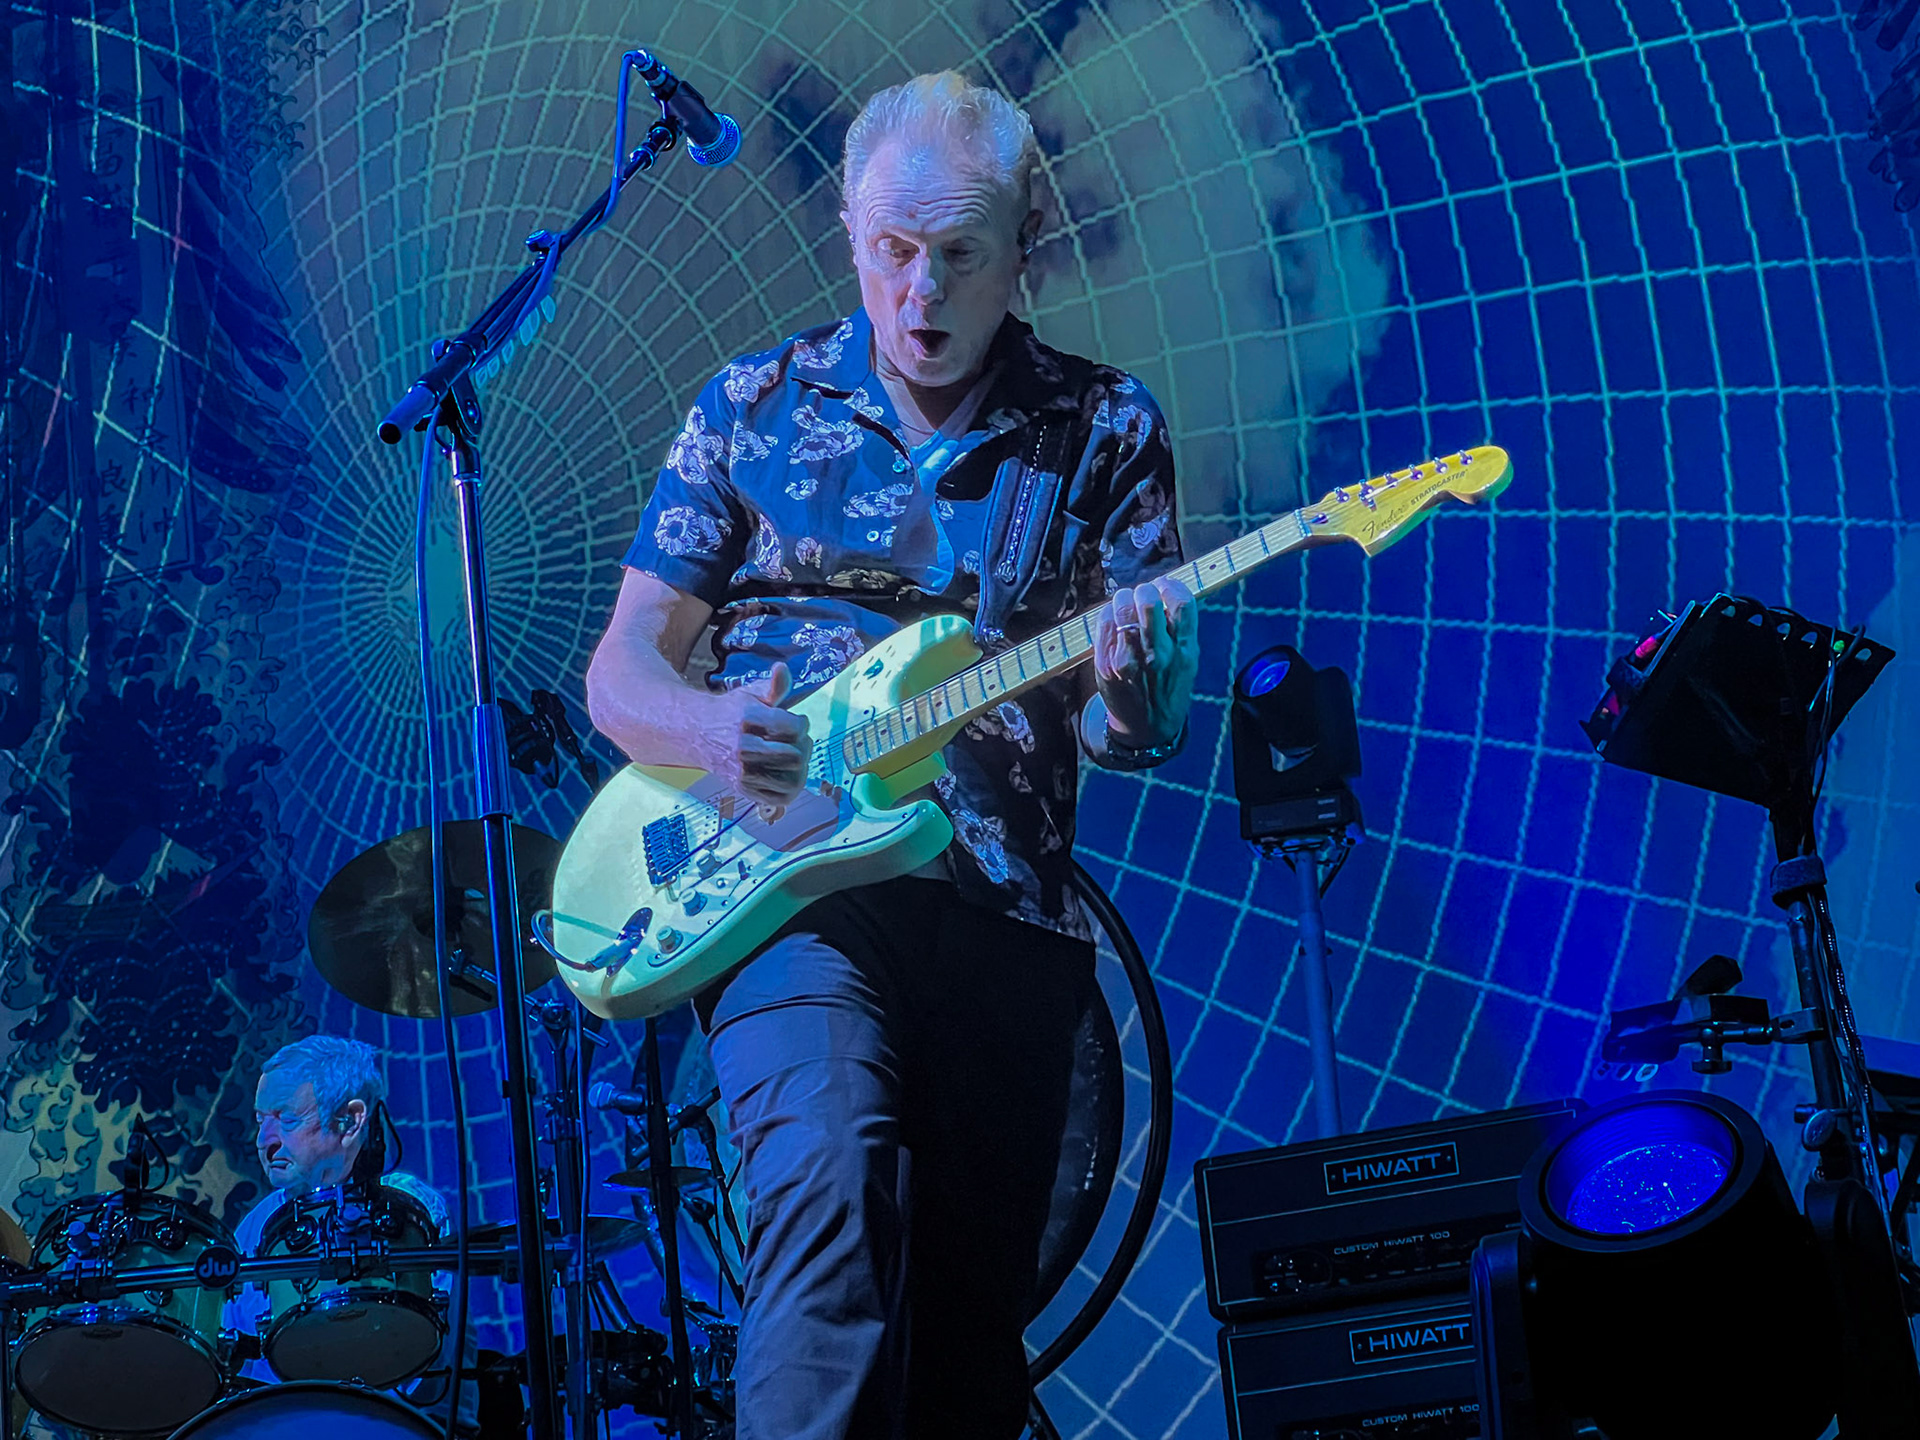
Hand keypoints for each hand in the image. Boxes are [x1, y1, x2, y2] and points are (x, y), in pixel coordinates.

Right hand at [698, 662, 810, 808]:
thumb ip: (773, 685)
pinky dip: (792, 787)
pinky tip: (788, 773)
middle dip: (803, 745)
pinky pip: (780, 797)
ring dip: (800, 767)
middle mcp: (743, 748)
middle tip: (796, 740)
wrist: (697, 734)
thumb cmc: (730, 713)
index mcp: (747, 720)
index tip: (796, 722)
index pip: (793, 728)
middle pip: (794, 755)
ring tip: (794, 755)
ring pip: (791, 779)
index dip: (802, 724)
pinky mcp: (743, 788)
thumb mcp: (751, 694)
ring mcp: (742, 771)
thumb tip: (782, 669)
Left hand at [1093, 575, 1198, 746]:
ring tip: (1126, 603)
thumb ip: (1181, 628)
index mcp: (1184, 650)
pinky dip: (1107, 613)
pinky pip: (1104, 623)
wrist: (1148, 727)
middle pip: (1148, 602)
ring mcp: (1130, 659)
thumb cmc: (1168, 687)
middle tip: (1142, 595)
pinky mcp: (1105, 664)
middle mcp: (1158, 654)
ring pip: (1122, 609)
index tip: (1164, 586)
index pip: (1182, 602)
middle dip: (1144, 590)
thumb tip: (1167, 590)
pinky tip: (1113, 618)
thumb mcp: (1187, 660)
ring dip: (1123, 598)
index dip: (1171, 586)